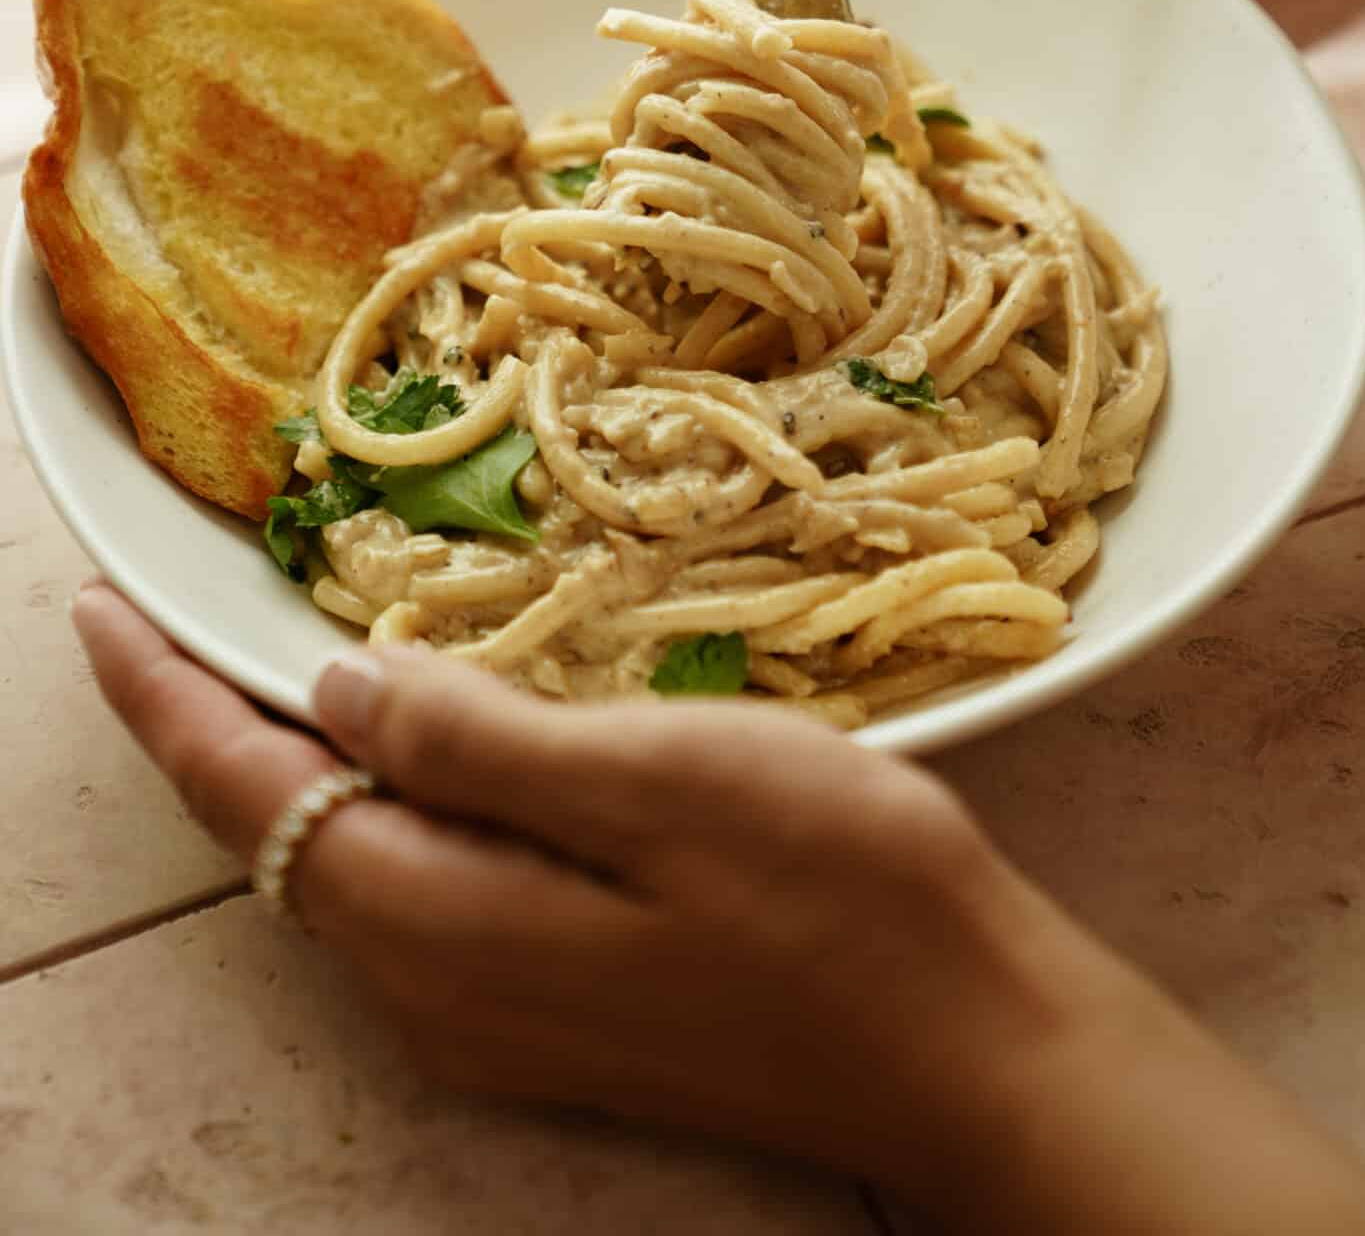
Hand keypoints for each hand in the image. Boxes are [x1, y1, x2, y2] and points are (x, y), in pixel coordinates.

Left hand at [73, 583, 1364, 1234]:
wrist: (971, 1049)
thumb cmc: (841, 893)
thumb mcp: (663, 778)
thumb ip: (486, 740)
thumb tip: (342, 691)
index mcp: (451, 927)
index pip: (253, 799)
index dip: (163, 701)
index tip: (98, 610)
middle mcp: (443, 994)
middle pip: (279, 844)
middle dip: (207, 731)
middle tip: (170, 617)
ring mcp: (501, 1020)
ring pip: (345, 873)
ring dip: (290, 769)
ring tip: (265, 662)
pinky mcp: (558, 1018)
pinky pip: (416, 899)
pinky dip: (378, 809)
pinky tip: (413, 747)